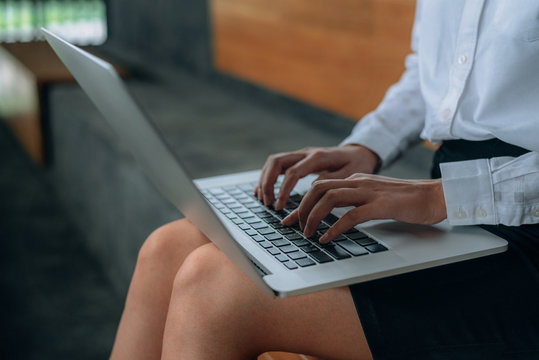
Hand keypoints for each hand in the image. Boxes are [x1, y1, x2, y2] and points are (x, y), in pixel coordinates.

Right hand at [254, 145, 380, 209]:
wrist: (360, 152)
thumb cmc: (356, 165)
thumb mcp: (349, 177)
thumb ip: (329, 187)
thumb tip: (310, 200)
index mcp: (318, 157)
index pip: (292, 172)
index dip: (283, 190)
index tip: (279, 208)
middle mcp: (306, 153)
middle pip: (276, 162)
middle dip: (267, 183)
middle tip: (267, 203)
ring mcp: (301, 154)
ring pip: (274, 161)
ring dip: (265, 179)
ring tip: (263, 199)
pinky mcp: (299, 159)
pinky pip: (278, 164)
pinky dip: (268, 176)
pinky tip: (264, 190)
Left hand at [282, 173, 446, 242]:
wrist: (435, 196)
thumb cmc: (406, 201)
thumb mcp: (374, 197)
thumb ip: (355, 202)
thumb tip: (334, 217)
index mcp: (356, 180)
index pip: (320, 186)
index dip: (301, 203)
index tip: (291, 219)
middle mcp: (359, 182)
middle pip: (318, 188)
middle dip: (301, 208)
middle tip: (297, 227)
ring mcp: (370, 192)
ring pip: (330, 198)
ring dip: (314, 217)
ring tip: (309, 234)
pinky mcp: (382, 205)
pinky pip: (351, 215)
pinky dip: (335, 228)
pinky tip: (328, 238)